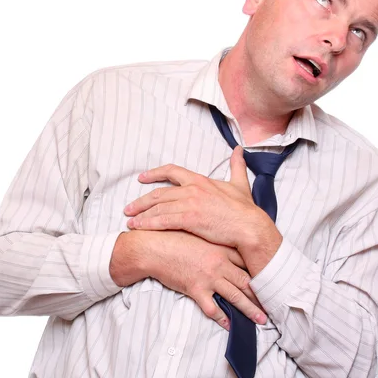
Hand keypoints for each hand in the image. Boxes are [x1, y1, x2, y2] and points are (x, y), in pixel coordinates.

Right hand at [111, 230, 266, 328]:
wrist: (154, 246)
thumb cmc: (174, 238)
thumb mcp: (198, 234)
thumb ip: (215, 241)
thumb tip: (228, 248)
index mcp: (222, 248)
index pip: (248, 262)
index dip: (261, 273)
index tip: (272, 281)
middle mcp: (219, 263)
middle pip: (247, 282)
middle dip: (262, 296)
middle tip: (274, 305)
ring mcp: (209, 277)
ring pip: (235, 297)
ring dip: (250, 310)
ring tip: (261, 320)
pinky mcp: (196, 289)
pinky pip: (212, 308)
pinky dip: (222, 318)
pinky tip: (229, 325)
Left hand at [124, 147, 269, 250]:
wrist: (249, 226)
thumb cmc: (244, 209)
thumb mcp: (240, 183)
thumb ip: (236, 166)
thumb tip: (239, 150)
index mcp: (200, 180)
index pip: (171, 171)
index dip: (154, 174)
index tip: (142, 178)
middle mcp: (191, 189)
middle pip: (159, 192)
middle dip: (141, 200)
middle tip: (128, 207)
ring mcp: (189, 204)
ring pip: (158, 207)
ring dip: (141, 214)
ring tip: (130, 219)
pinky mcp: (189, 219)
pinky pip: (162, 220)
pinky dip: (148, 223)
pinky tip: (138, 227)